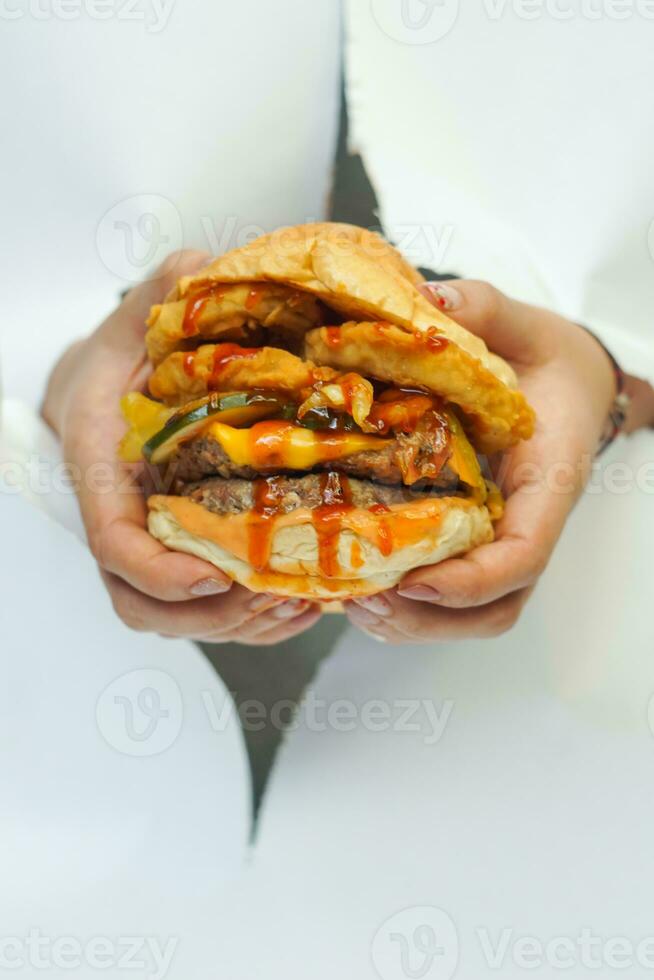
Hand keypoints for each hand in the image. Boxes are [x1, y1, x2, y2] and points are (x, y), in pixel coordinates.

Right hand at [42, 251, 320, 643]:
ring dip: (240, 626)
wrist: (116, 377)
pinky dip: (253, 621)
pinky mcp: (183, 550)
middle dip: (209, 615)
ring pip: (177, 618)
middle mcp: (122, 512)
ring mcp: (151, 539)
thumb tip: (222, 274)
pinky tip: (304, 603)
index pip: (112, 539)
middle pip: (142, 602)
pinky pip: (207, 611)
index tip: (210, 574)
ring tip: (302, 606)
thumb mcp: (149, 304)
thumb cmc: (131, 346)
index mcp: (100, 462)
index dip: (157, 569)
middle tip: (275, 596)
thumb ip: (178, 287)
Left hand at [345, 279, 616, 643]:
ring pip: (475, 616)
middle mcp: (528, 521)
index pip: (524, 551)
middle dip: (430, 619)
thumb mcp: (521, 324)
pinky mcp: (477, 542)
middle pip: (496, 606)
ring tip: (352, 605)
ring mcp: (504, 539)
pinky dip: (409, 611)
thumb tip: (427, 298)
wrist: (568, 384)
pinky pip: (454, 599)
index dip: (470, 580)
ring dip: (414, 625)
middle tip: (364, 599)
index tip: (412, 581)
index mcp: (547, 477)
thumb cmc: (545, 358)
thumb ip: (483, 310)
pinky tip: (361, 593)